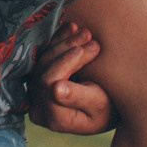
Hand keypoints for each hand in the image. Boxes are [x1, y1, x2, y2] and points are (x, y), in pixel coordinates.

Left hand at [29, 20, 114, 134]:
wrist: (110, 107)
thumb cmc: (109, 110)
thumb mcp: (99, 106)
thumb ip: (77, 97)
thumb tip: (56, 89)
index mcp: (53, 118)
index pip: (50, 84)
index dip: (67, 63)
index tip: (88, 49)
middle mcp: (39, 107)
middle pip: (44, 70)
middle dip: (67, 49)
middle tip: (89, 36)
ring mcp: (36, 92)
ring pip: (44, 59)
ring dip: (64, 42)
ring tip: (85, 32)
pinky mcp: (39, 77)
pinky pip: (45, 54)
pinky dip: (59, 40)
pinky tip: (72, 28)